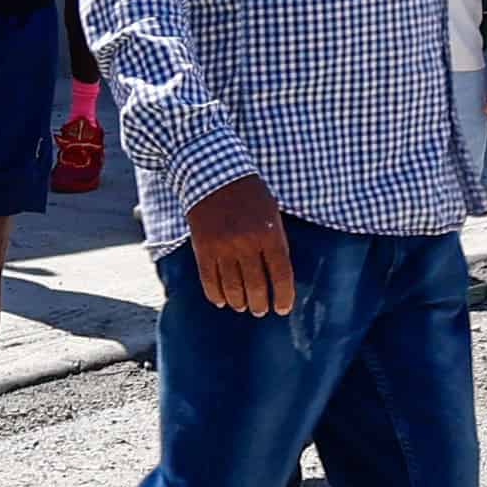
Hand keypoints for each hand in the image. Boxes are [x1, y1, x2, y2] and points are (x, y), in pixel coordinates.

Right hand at [183, 173, 297, 317]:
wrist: (212, 175)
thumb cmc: (249, 194)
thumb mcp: (272, 213)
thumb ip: (276, 242)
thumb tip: (279, 276)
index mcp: (269, 233)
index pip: (281, 275)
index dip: (283, 296)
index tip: (282, 309)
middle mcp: (247, 243)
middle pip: (256, 286)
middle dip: (260, 304)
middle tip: (261, 310)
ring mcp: (223, 247)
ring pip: (233, 288)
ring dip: (239, 303)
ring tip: (243, 307)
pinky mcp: (203, 249)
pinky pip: (209, 281)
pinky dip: (216, 295)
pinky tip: (222, 301)